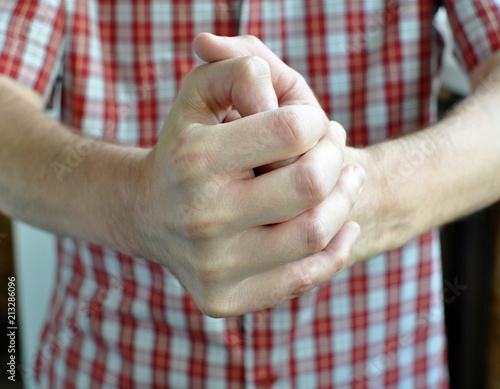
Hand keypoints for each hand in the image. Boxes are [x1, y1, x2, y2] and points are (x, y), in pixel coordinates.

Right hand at [124, 48, 363, 316]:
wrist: (149, 216)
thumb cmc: (186, 148)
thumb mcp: (201, 93)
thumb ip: (236, 63)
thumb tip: (258, 69)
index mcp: (194, 160)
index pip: (293, 130)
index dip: (316, 120)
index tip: (309, 124)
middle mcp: (201, 217)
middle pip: (311, 184)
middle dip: (336, 158)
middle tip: (332, 148)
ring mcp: (214, 266)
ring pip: (315, 233)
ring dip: (344, 198)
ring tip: (345, 179)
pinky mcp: (226, 299)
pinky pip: (308, 275)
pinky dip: (338, 246)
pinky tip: (340, 221)